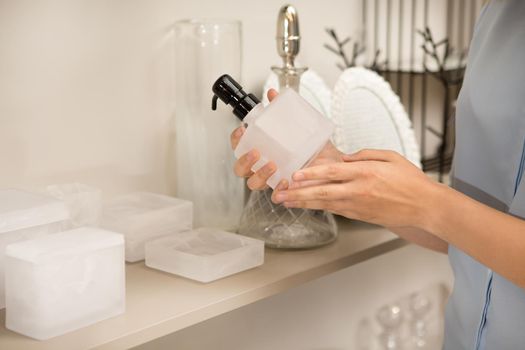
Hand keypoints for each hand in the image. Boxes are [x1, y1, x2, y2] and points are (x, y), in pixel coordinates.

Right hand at [230, 89, 343, 190]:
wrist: (331, 164)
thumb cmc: (312, 147)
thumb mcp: (299, 126)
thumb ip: (283, 111)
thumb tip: (273, 94)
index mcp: (260, 150)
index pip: (240, 145)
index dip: (236, 139)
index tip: (242, 130)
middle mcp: (261, 166)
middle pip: (240, 168)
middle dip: (244, 160)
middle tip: (256, 152)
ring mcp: (271, 180)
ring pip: (253, 183)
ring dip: (259, 174)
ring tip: (272, 165)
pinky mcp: (283, 191)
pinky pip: (274, 196)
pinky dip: (278, 191)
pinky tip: (285, 183)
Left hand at [271, 149, 438, 228]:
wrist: (425, 206)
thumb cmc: (410, 180)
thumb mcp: (390, 157)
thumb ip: (365, 155)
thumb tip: (345, 158)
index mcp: (366, 172)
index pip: (332, 172)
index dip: (310, 174)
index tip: (294, 175)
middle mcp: (359, 190)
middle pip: (322, 192)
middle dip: (298, 193)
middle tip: (280, 194)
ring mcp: (358, 205)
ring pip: (325, 204)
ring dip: (303, 203)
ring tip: (286, 202)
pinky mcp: (360, 216)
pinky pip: (335, 210)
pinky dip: (319, 208)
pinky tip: (306, 206)